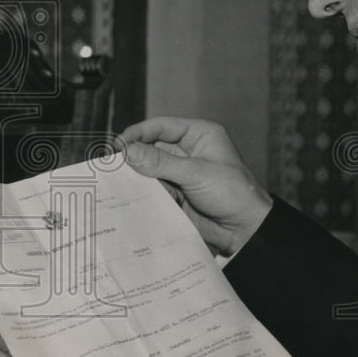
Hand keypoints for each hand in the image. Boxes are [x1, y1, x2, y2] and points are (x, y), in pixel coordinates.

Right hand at [121, 117, 271, 255]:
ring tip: (115, 180)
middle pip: (152, 146)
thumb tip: (128, 151)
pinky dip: (142, 191)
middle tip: (111, 164)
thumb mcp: (197, 173)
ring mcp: (182, 173)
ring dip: (136, 175)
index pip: (162, 126)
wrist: (245, 230)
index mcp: (200, 135)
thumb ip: (161, 162)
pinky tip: (128, 195)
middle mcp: (189, 151)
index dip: (139, 132)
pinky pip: (154, 188)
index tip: (119, 144)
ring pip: (150, 169)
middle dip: (134, 155)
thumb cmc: (234, 194)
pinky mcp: (177, 194)